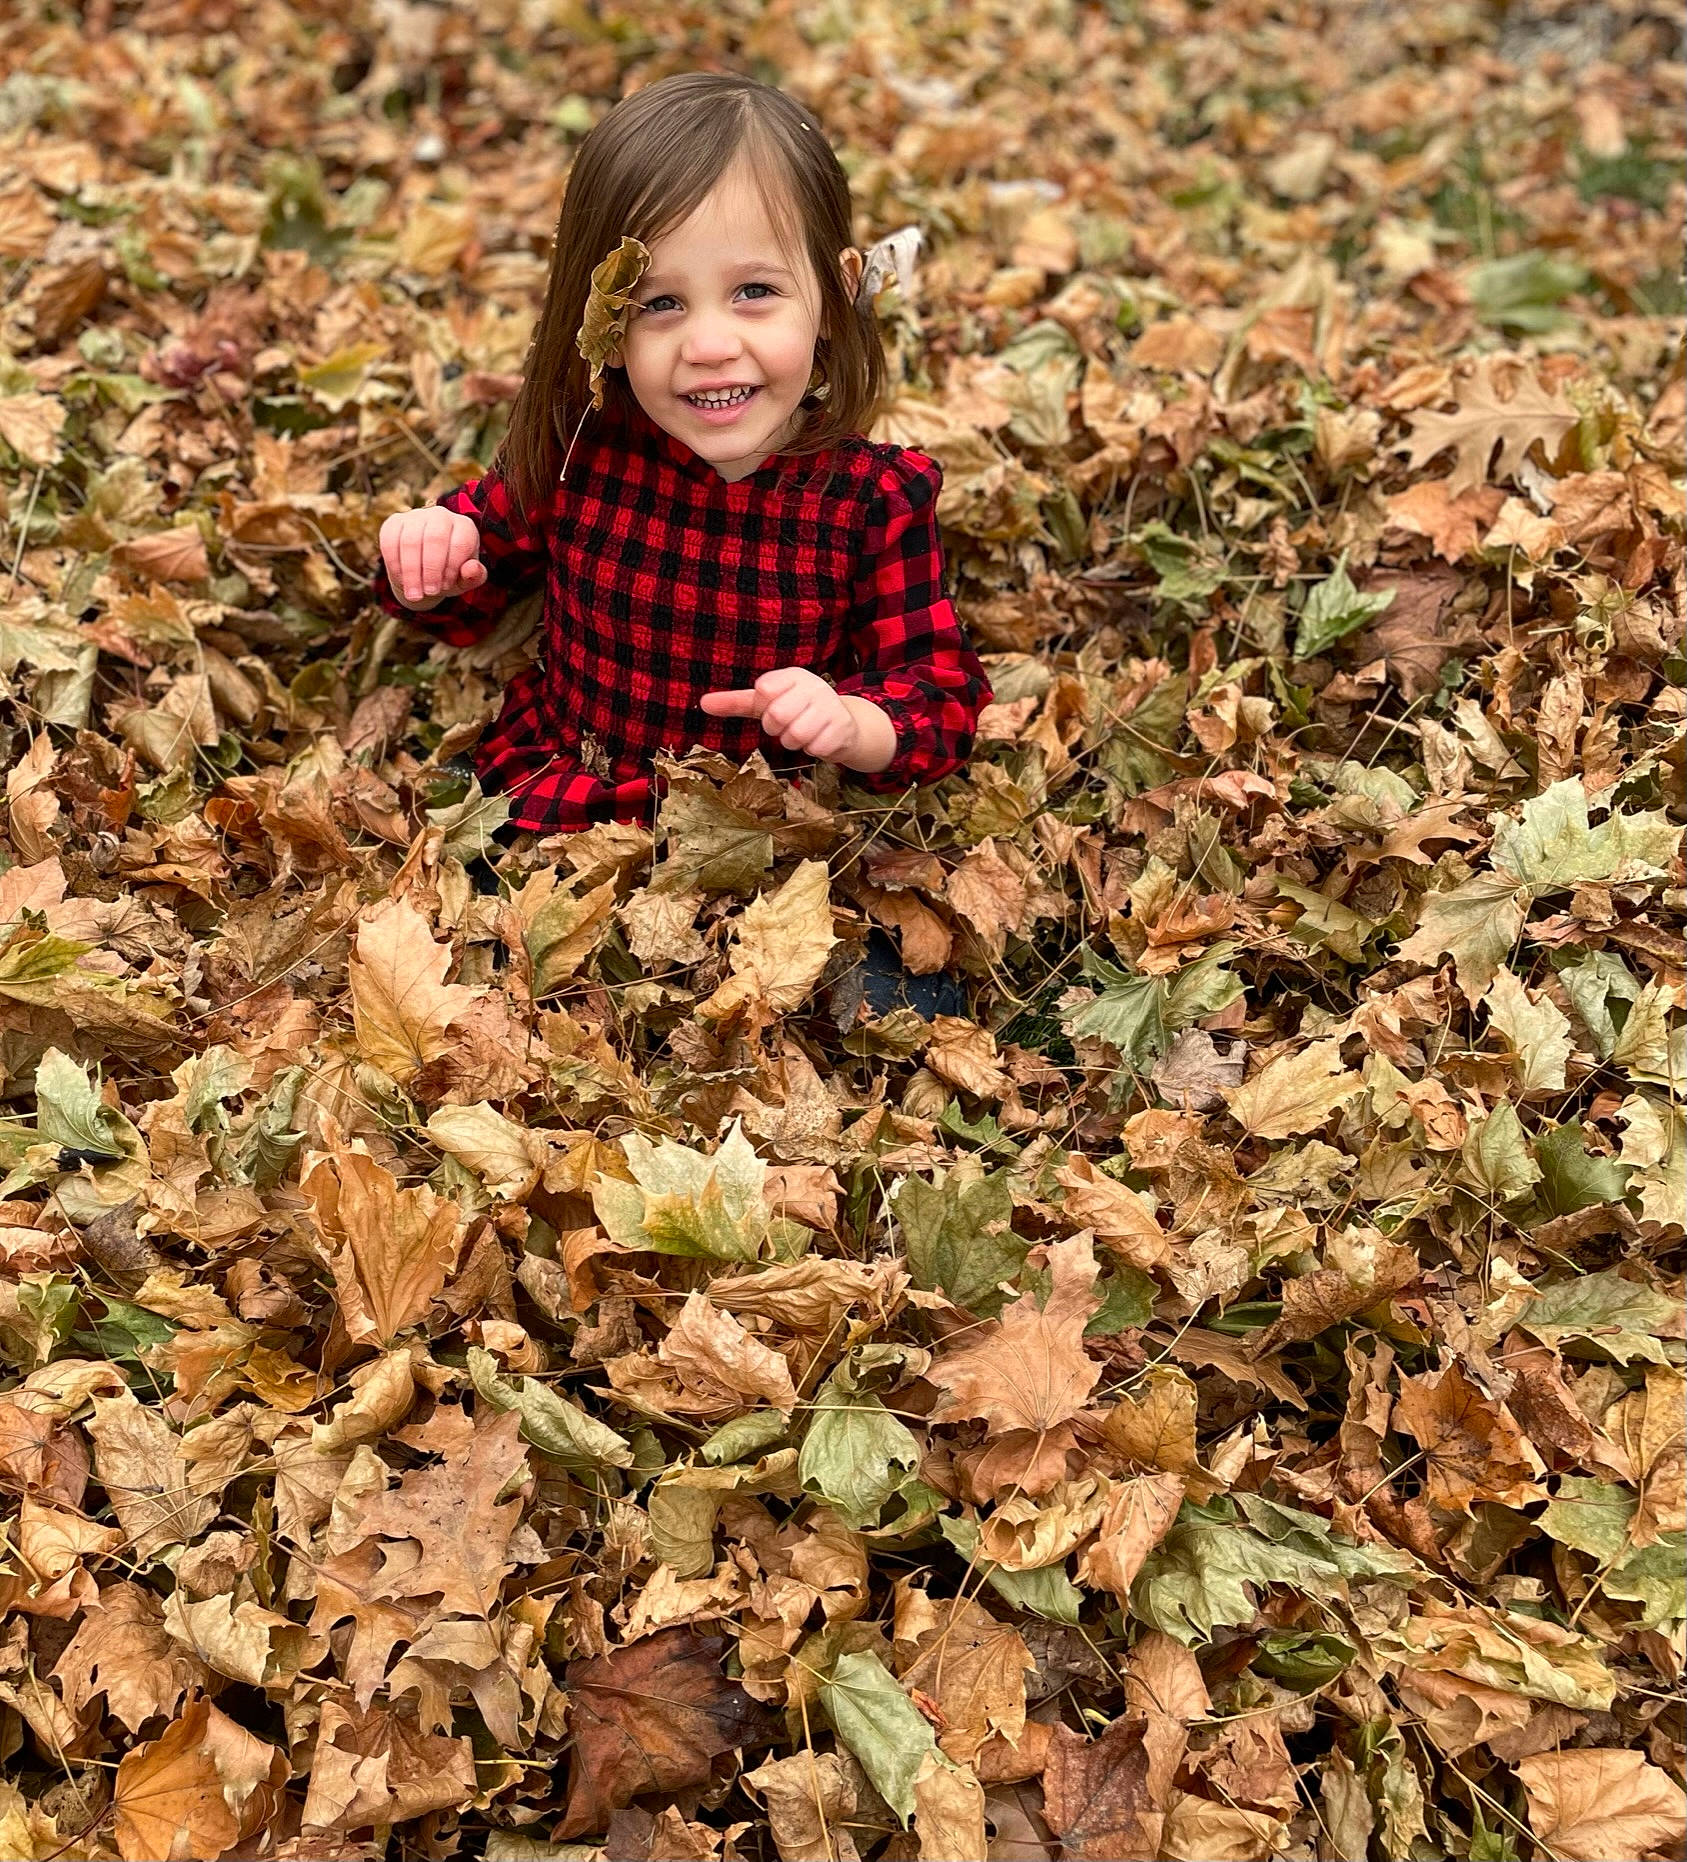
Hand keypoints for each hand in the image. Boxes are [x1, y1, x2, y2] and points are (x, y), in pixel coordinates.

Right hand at [378, 508, 487, 608]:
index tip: (445, 587)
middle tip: (428, 592)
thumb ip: (474, 576)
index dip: (451, 568)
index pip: (460, 543)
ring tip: (414, 594)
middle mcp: (441, 515)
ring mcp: (416, 516)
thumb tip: (473, 569)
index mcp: (464, 527)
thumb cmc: (449, 574)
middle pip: (434, 538)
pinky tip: (401, 581)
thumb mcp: (464, 580)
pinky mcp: (394, 522)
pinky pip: (390, 541)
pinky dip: (394, 564)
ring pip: (410, 541)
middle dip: (431, 569)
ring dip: (411, 572)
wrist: (424, 569)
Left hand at [700, 666, 860, 761]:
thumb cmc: (798, 711)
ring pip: (795, 736)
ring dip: (794, 742)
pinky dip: (813, 750)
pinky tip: (819, 739)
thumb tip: (702, 703)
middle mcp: (813, 686)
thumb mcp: (766, 703)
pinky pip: (814, 748)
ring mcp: (830, 707)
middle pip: (776, 716)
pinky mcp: (842, 728)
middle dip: (777, 729)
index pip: (763, 690)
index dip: (765, 707)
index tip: (775, 706)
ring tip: (804, 733)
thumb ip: (735, 703)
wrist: (844, 725)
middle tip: (787, 725)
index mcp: (793, 675)